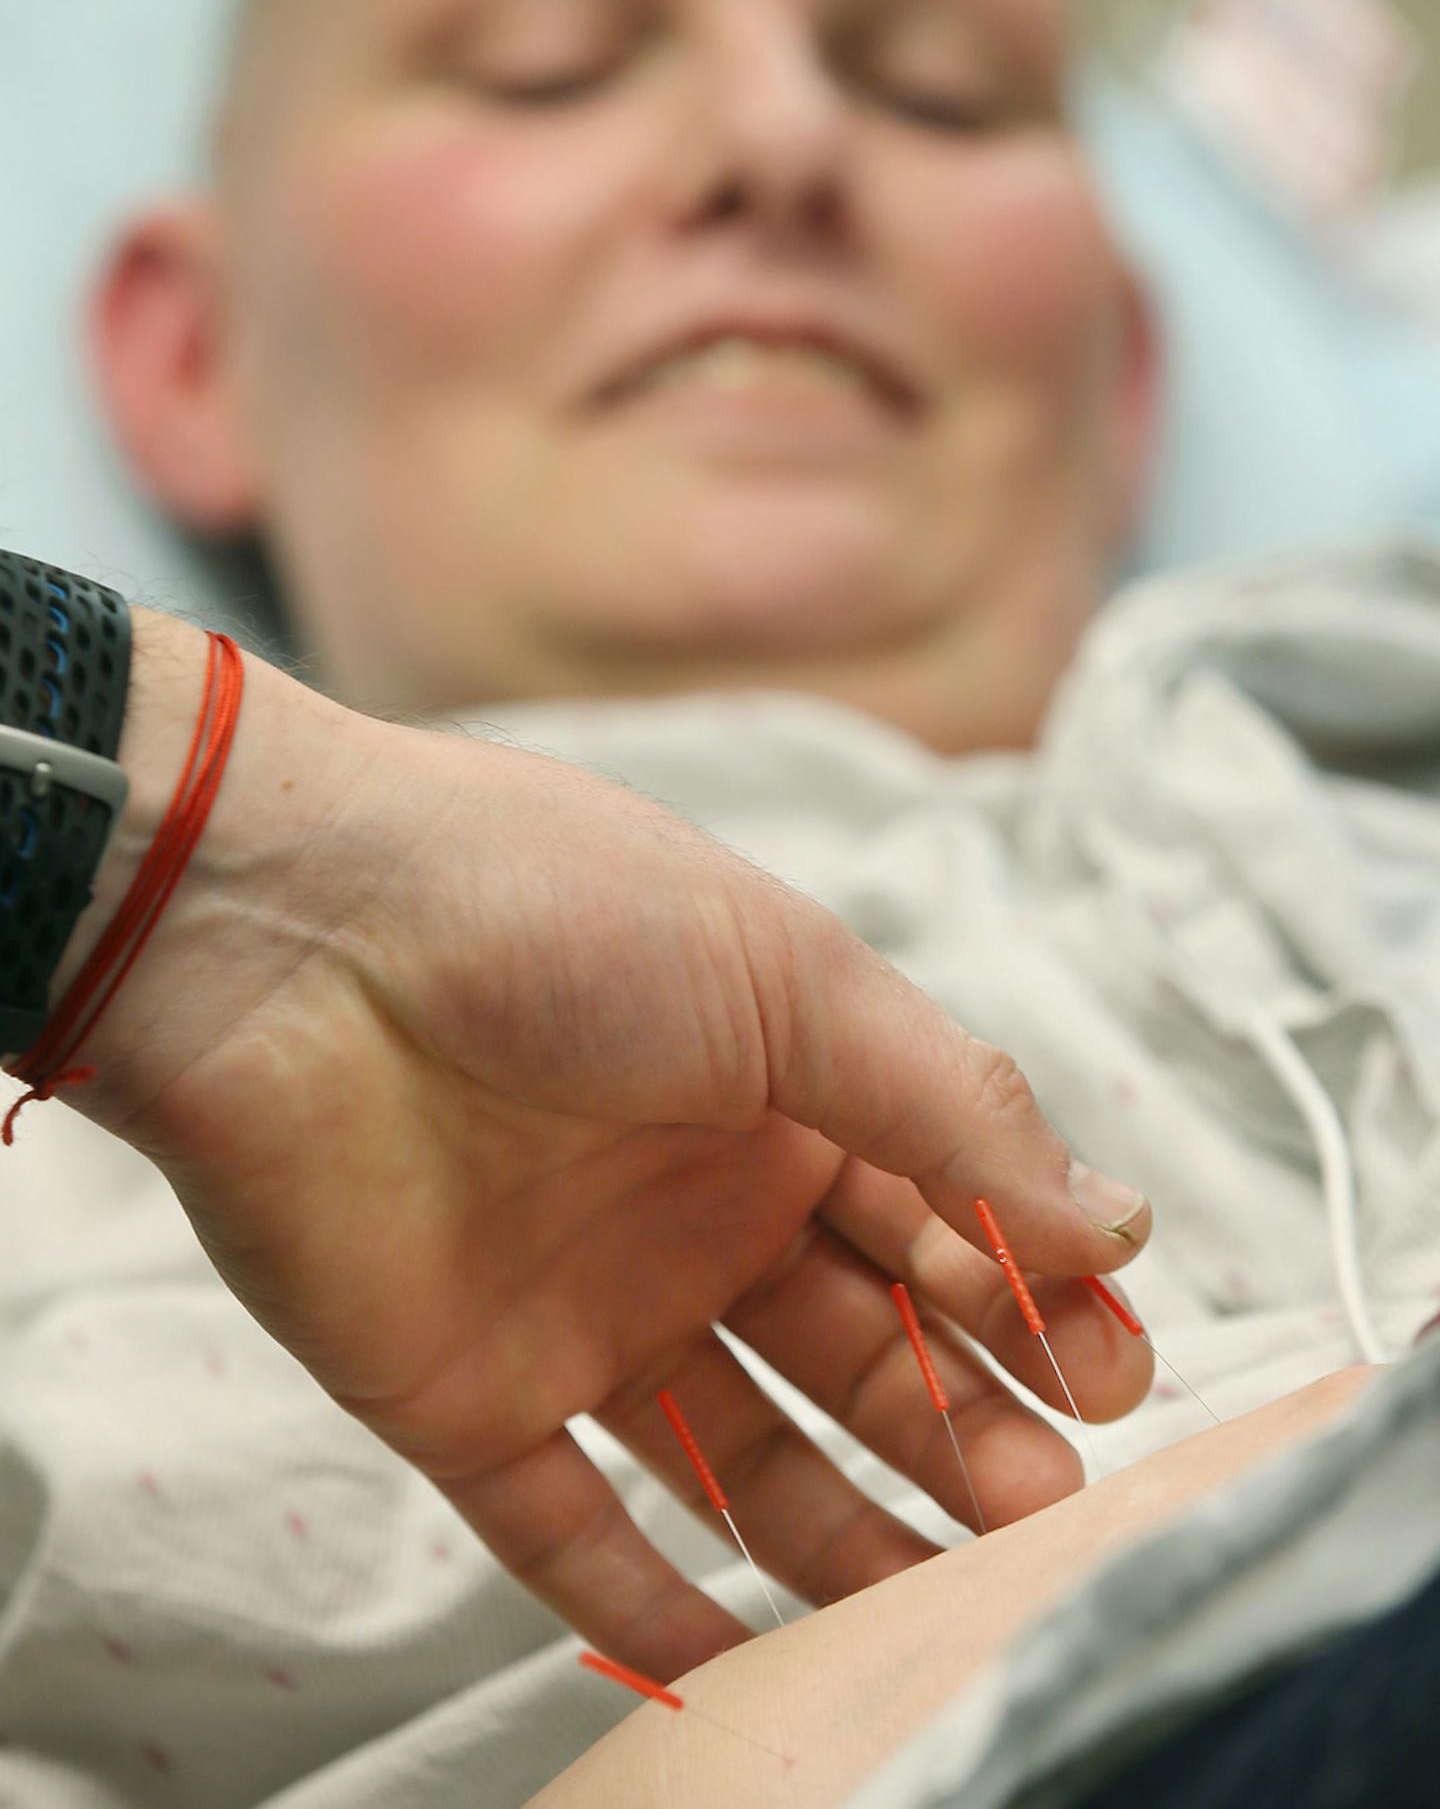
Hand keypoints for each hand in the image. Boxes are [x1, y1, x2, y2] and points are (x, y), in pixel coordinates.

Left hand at [41, 610, 1154, 1679]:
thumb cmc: (547, 910)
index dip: (1028, 1300)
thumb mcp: (789, 976)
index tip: (1116, 1376)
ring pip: (743, 1455)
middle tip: (1048, 1504)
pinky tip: (756, 1669)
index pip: (938, 1221)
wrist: (282, 931)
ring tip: (952, 1597)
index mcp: (779, 1092)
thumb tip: (1114, 1225)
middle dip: (964, 1427)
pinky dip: (655, 1604)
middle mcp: (694, 1205)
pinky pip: (571, 1527)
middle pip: (858, 1350)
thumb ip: (951, 1111)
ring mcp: (584, 1305)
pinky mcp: (467, 1392)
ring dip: (849, 1532)